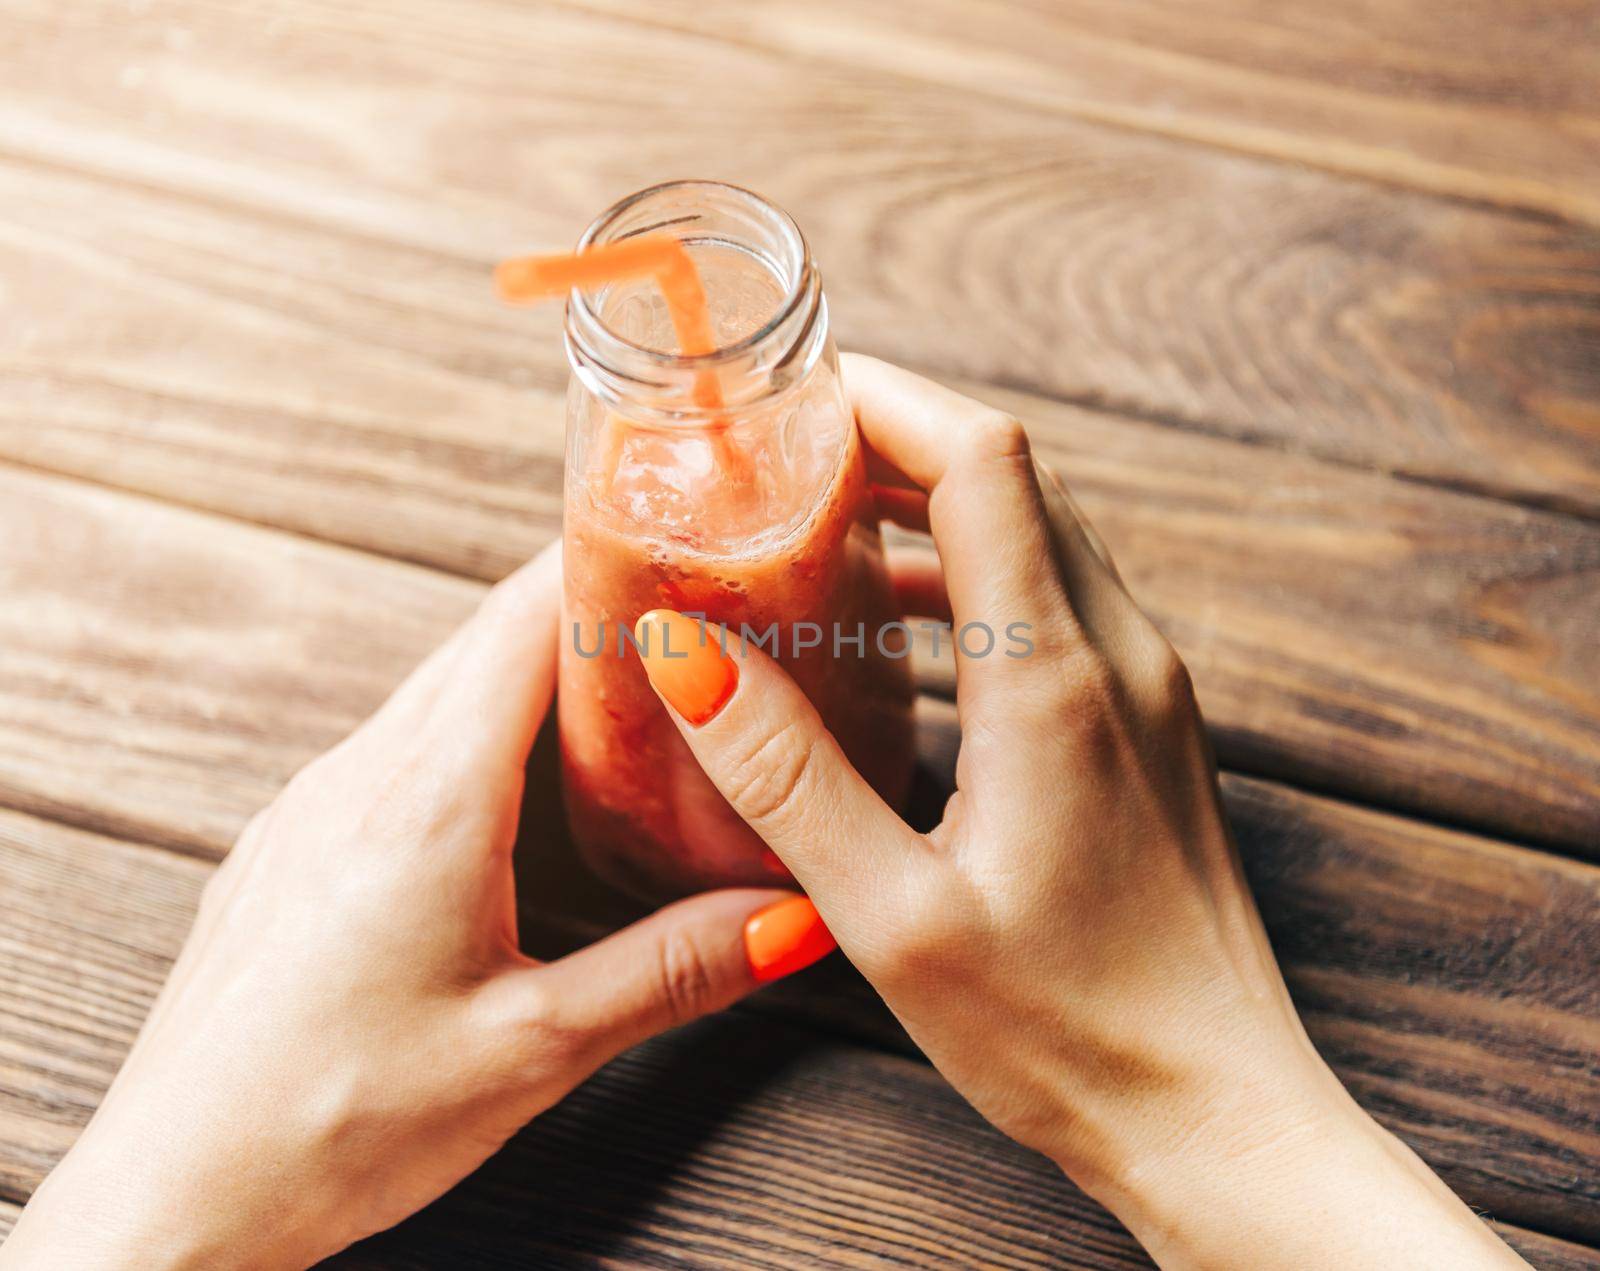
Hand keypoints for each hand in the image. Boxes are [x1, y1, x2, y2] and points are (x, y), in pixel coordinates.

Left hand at [0, 545, 833, 1270]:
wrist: (173, 1194)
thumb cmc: (334, 1124)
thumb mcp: (533, 1048)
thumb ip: (672, 970)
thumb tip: (794, 916)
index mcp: (426, 803)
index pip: (520, 624)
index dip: (598, 561)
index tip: (672, 532)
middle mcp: (359, 778)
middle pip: (480, 641)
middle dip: (579, 605)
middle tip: (677, 603)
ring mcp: (313, 805)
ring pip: (435, 690)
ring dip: (524, 669)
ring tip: (617, 686)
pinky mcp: (292, 844)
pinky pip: (393, 745)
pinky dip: (469, 727)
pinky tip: (514, 784)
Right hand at [630, 355, 1525, 1268]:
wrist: (1215, 1111)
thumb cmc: (1066, 1030)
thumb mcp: (894, 914)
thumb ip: (786, 773)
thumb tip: (681, 651)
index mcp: (1056, 674)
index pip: (980, 458)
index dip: (879, 400)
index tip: (783, 398)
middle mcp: (1117, 652)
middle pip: (1006, 474)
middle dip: (886, 443)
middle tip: (773, 465)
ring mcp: (1144, 684)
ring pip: (1032, 532)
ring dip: (925, 511)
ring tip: (813, 536)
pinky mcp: (1143, 725)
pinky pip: (1052, 600)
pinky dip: (967, 579)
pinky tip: (893, 635)